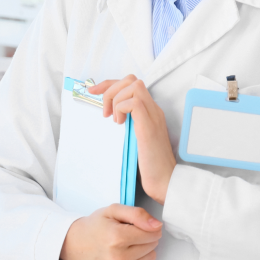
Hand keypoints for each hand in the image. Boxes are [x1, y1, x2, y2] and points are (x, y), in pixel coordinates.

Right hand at [59, 204, 161, 259]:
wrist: (75, 244)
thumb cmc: (96, 226)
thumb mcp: (114, 210)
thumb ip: (138, 214)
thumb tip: (157, 225)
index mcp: (117, 237)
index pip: (153, 233)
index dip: (149, 227)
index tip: (138, 226)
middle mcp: (117, 258)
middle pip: (152, 246)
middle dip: (145, 238)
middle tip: (129, 235)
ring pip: (149, 259)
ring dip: (142, 252)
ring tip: (126, 247)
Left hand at [89, 75, 177, 204]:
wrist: (165, 180)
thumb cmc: (151, 165)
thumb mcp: (137, 139)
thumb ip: (129, 126)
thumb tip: (111, 118)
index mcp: (150, 112)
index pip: (132, 84)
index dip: (110, 85)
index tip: (95, 93)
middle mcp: (153, 109)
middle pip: (132, 80)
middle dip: (110, 87)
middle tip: (101, 106)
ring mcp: (152, 116)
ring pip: (133, 86)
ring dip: (115, 99)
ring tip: (112, 119)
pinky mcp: (148, 126)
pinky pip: (133, 103)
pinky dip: (121, 109)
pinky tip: (119, 124)